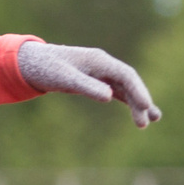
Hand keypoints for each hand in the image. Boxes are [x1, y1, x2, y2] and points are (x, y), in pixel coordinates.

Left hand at [17, 42, 160, 127]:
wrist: (32, 63)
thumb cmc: (46, 68)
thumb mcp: (64, 78)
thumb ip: (87, 86)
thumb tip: (109, 97)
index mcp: (99, 60)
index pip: (126, 75)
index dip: (138, 90)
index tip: (145, 106)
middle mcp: (103, 65)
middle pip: (128, 83)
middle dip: (139, 101)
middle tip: (145, 124)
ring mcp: (101, 73)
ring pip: (125, 88)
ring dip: (138, 103)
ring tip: (152, 120)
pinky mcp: (95, 81)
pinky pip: (117, 92)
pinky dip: (127, 102)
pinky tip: (136, 113)